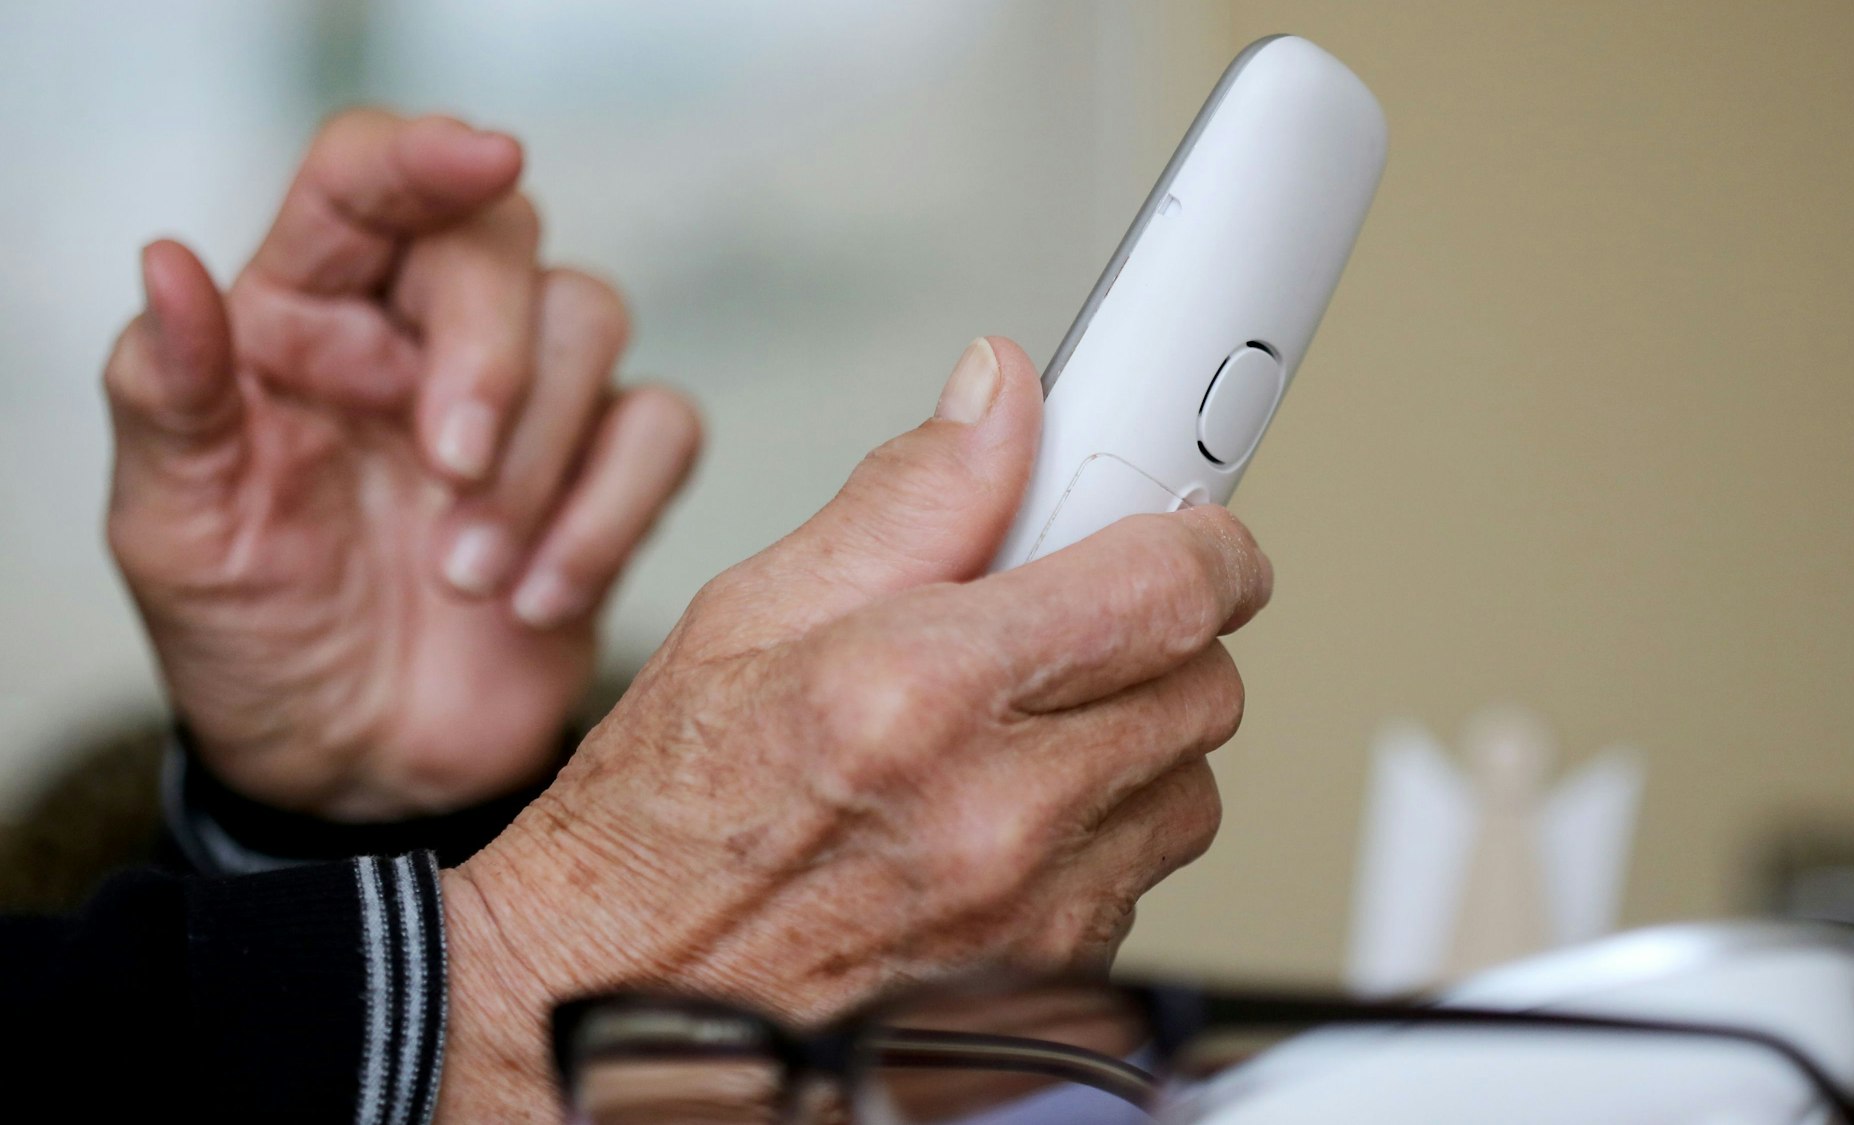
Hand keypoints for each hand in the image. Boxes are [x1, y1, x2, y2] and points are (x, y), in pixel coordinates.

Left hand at [103, 112, 699, 818]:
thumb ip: (170, 392)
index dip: (423, 154)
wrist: (354, 772)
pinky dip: (612, 514)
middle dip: (492, 353)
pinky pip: (661, 431)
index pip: (364, 182)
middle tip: (448, 470)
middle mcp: (421, 335)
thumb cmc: (255, 638)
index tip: (482, 156)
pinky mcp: (605, 475)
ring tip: (468, 578)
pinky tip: (539, 600)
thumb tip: (167, 262)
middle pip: (502, 241)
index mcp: (305, 316)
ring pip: (592, 322)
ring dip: (541, 459)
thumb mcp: (176, 528)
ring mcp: (527, 402)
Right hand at [435, 337, 1271, 1118]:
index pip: (1167, 589)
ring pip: (1186, 787)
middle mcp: (997, 815)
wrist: (616, 1004)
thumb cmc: (660, 827)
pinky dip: (1100, 837)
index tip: (1192, 529)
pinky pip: (1141, 879)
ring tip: (1019, 730)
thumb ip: (905, 499)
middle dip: (1158, 636)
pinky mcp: (1052, 989)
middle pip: (1204, 685)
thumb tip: (1000, 401)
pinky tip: (1001, 820)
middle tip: (1073, 621)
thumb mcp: (746, 616)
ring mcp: (1034, 918)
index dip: (1204, 542)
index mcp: (919, 693)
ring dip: (1135, 740)